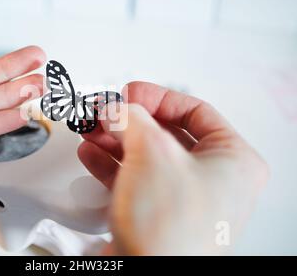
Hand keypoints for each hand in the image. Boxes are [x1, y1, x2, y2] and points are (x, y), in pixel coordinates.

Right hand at [78, 81, 267, 254]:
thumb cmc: (170, 230)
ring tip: (91, 128)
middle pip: (166, 133)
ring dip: (115, 139)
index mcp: (232, 160)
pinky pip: (136, 178)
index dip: (157, 97)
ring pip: (147, 155)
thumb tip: (118, 106)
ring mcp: (185, 199)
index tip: (128, 93)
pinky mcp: (159, 214)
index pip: (195, 111)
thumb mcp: (151, 151)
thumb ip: (132, 117)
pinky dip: (112, 164)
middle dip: (128, 120)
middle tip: (104, 111)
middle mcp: (213, 180)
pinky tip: (92, 153)